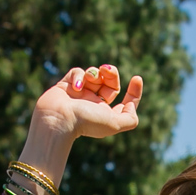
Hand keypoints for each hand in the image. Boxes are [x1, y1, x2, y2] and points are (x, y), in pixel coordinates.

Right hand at [29, 65, 144, 145]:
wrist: (58, 118)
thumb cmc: (87, 122)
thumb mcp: (115, 124)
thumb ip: (130, 118)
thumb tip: (131, 105)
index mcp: (106, 114)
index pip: (125, 101)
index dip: (134, 91)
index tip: (137, 78)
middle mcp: (94, 104)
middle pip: (110, 82)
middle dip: (111, 73)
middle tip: (106, 70)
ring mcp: (80, 94)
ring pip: (94, 74)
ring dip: (94, 73)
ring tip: (90, 79)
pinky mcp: (66, 85)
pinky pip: (77, 72)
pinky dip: (79, 76)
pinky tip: (76, 86)